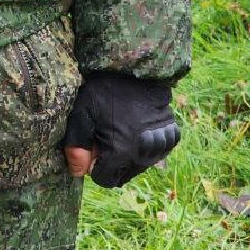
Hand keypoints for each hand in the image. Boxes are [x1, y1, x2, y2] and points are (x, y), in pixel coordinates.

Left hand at [62, 72, 179, 186]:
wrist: (136, 69)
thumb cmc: (104, 90)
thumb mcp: (81, 113)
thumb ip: (76, 145)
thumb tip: (77, 172)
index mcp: (122, 151)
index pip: (105, 180)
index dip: (94, 167)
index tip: (92, 148)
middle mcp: (145, 153)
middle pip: (123, 175)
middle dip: (111, 163)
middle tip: (104, 137)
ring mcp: (162, 145)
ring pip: (140, 165)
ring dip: (128, 156)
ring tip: (119, 129)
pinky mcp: (173, 135)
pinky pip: (157, 152)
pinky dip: (146, 145)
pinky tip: (137, 127)